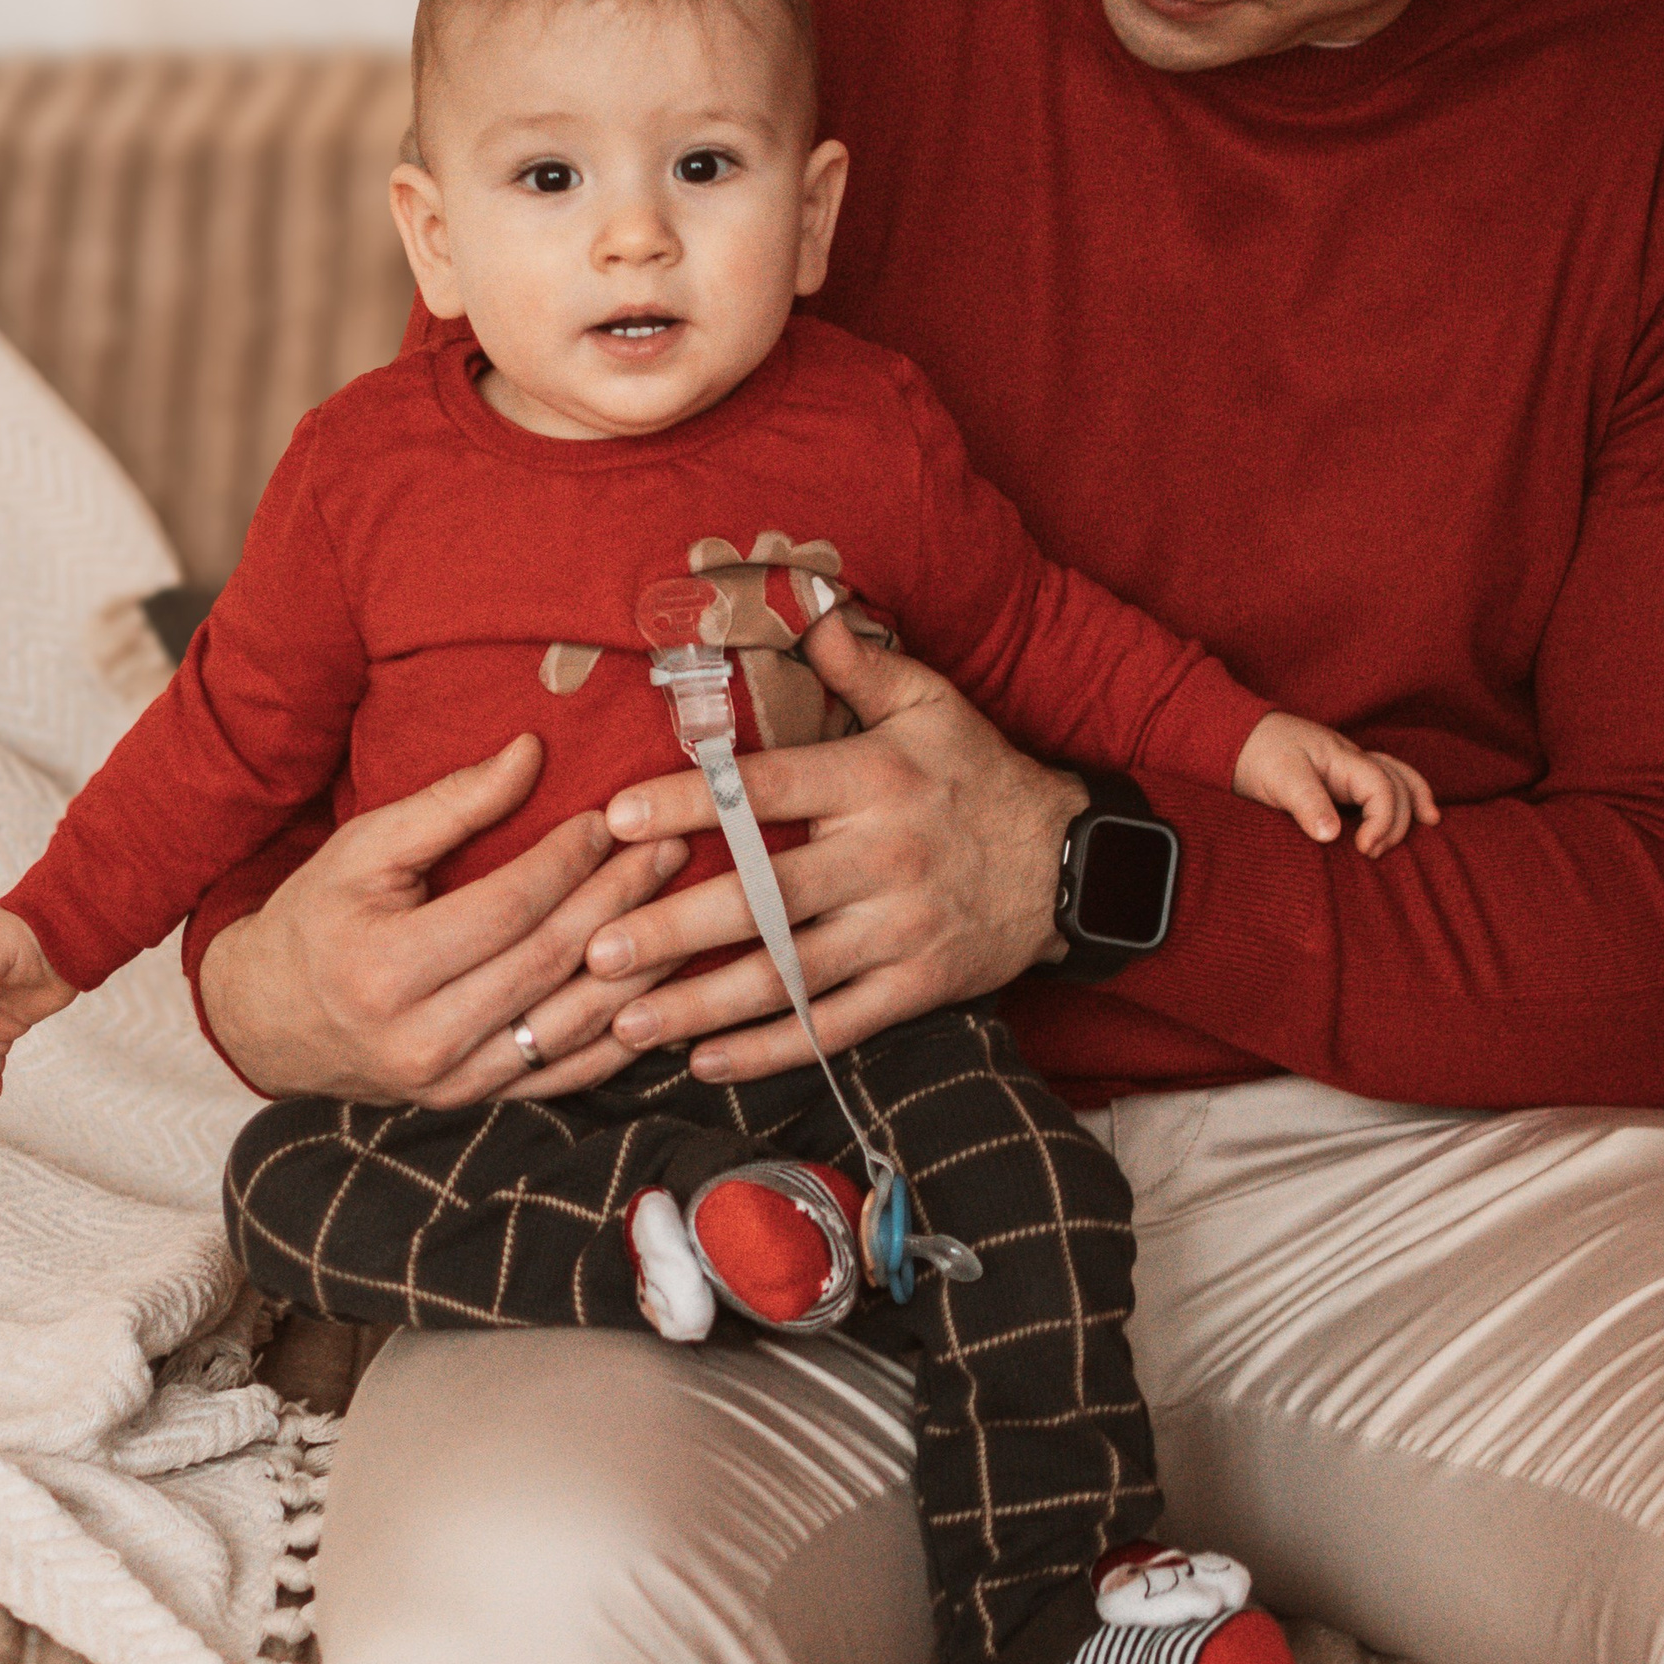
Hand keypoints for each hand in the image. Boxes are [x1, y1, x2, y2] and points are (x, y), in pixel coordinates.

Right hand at [195, 733, 692, 1109]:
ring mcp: (452, 1082)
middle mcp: (421, 1038)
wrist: (269, 1020)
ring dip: (638, 968)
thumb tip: (531, 752)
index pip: (507, 908)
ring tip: (683, 911)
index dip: (567, 861)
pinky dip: (620, 1036)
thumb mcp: (365, 848)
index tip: (611, 819)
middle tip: (672, 851)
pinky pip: (565, 1074)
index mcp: (385, 969)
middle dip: (619, 901)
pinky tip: (660, 994)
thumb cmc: (318, 919)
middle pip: (549, 962)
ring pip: (571, 1024)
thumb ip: (450, 803)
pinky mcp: (474, 1102)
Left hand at [589, 611, 1084, 1083]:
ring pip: (788, 976)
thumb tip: (800, 600)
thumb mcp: (929, 703)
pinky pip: (833, 1027)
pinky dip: (768, 1051)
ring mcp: (901, 931)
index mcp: (874, 780)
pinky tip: (704, 1062)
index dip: (690, 804)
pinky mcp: (918, 988)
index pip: (767, 791)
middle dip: (674, 928)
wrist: (1069, 862)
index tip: (619, 818)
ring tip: (624, 1021)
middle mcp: (884, 858)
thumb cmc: (978, 773)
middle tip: (595, 947)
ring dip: (701, 1005)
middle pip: (765, 899)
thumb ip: (855, 664)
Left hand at [1233, 712, 1438, 856]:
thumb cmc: (1257, 753)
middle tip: (1372, 853)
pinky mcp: (1338, 779)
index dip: (1382, 821)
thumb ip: (1308, 804)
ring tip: (1429, 823)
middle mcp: (1352, 760)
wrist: (1233, 736)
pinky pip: (1380, 784)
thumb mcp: (1280, 778)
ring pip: (1396, 777)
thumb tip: (1332, 835)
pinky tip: (1408, 811)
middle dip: (1397, 820)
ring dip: (1413, 800)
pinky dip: (1399, 796)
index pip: (1382, 787)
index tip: (1364, 849)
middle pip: (1396, 784)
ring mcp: (1347, 768)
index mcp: (1342, 758)